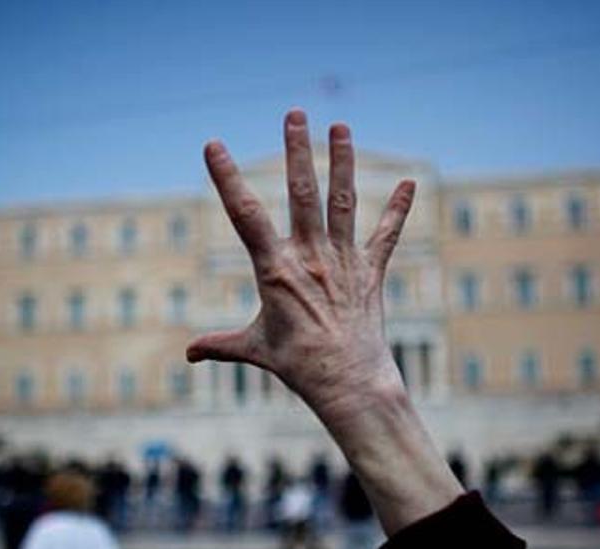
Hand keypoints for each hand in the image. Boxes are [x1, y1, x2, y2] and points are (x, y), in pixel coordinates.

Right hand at [187, 109, 462, 534]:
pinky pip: (386, 235)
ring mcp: (343, 262)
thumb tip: (189, 354)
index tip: (213, 145)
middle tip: (294, 114)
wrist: (348, 383)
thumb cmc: (297, 368)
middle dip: (297, 151)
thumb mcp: (254, 350)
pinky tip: (411, 182)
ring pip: (342, 202)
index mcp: (275, 271)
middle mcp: (310, 257)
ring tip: (340, 126)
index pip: (245, 215)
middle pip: (302, 193)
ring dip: (343, 162)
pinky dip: (398, 209)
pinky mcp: (370, 272)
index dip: (227, 178)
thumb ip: (221, 346)